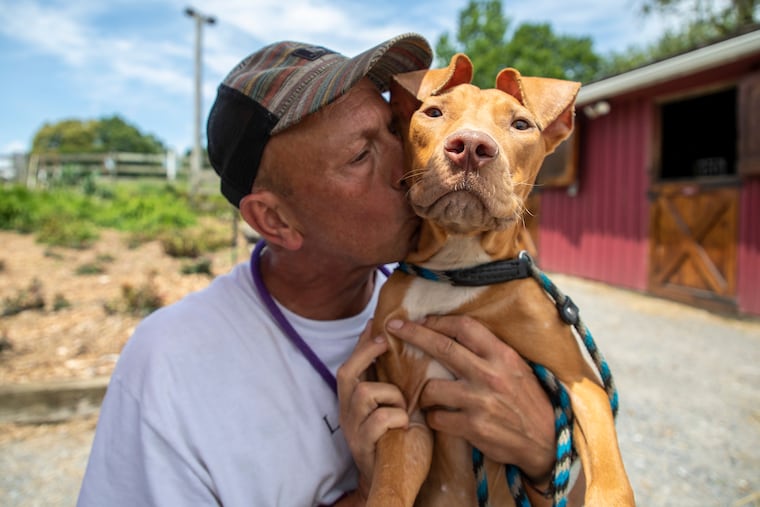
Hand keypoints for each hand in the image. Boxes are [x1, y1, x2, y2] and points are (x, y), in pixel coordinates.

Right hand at [336, 320, 408, 498]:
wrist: (394, 481)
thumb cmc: (402, 442)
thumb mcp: (401, 408)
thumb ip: (400, 386)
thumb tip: (416, 354)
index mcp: (355, 401)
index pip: (353, 363)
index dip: (362, 342)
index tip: (375, 322)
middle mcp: (347, 412)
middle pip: (346, 372)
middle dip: (365, 352)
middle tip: (385, 340)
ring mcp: (352, 428)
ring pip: (364, 392)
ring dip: (390, 394)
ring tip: (404, 406)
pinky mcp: (362, 444)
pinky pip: (378, 419)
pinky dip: (396, 417)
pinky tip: (406, 425)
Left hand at [385, 315, 554, 483]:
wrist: (546, 441)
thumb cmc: (528, 400)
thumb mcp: (516, 367)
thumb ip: (489, 352)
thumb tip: (456, 335)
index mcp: (502, 355)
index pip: (464, 327)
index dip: (438, 321)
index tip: (421, 320)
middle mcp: (490, 374)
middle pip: (442, 347)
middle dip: (413, 334)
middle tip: (393, 328)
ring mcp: (480, 402)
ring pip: (432, 387)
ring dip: (425, 392)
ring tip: (430, 396)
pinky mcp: (473, 428)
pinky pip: (436, 418)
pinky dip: (433, 418)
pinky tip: (440, 418)